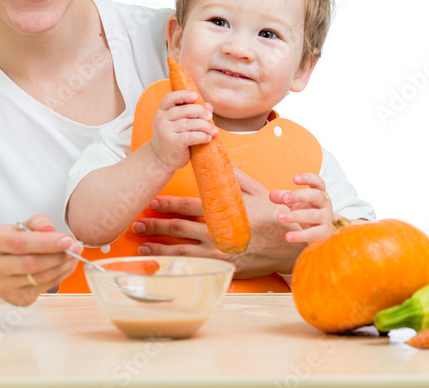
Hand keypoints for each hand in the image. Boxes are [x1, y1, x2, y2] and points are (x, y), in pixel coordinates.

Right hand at [0, 214, 79, 305]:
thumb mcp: (21, 225)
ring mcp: (0, 285)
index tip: (66, 240)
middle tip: (75, 248)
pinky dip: (59, 276)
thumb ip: (38, 223)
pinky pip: (42, 287)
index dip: (46, 242)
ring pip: (38, 277)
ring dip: (62, 266)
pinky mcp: (13, 298)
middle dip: (58, 255)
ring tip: (73, 256)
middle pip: (30, 263)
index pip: (19, 243)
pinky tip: (65, 266)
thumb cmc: (11, 241)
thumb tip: (50, 230)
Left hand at [131, 169, 301, 276]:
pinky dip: (175, 266)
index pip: (189, 207)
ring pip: (182, 252)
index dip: (168, 205)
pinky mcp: (223, 269)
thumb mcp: (257, 191)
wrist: (290, 247)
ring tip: (142, 246)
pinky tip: (162, 266)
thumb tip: (217, 159)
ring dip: (159, 248)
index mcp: (225, 211)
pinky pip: (194, 268)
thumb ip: (234, 177)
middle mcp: (219, 233)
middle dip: (155, 227)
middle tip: (137, 225)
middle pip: (179, 229)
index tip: (153, 202)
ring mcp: (220, 254)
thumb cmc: (274, 216)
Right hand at [150, 90, 217, 170]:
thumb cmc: (173, 138)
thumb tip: (208, 107)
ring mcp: (166, 131)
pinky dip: (201, 136)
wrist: (161, 159)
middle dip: (200, 111)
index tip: (196, 96)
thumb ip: (190, 114)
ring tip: (214, 131)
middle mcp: (161, 120)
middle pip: (184, 110)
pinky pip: (191, 136)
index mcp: (162, 112)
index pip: (170, 98)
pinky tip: (208, 138)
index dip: (183, 95)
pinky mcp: (173, 143)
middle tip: (210, 116)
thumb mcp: (177, 123)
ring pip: (189, 123)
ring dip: (205, 126)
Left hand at [270, 172, 335, 243]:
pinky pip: (313, 234)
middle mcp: (325, 204)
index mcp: (320, 193)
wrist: (326, 232)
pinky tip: (288, 236)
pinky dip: (300, 235)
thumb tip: (272, 195)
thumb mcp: (297, 203)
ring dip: (295, 216)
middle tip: (284, 198)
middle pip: (316, 195)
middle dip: (299, 196)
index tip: (294, 178)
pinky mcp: (325, 234)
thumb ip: (284, 197)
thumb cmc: (309, 211)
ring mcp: (327, 219)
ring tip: (279, 217)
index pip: (318, 182)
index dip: (307, 178)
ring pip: (313, 215)